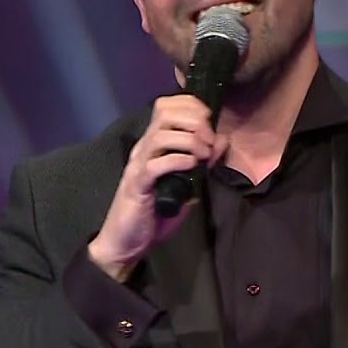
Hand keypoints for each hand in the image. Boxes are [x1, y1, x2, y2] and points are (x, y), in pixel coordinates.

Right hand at [88, 95, 229, 281]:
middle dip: (194, 121)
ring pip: (162, 136)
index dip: (191, 105)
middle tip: (209, 140)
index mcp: (153, 144)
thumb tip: (222, 141)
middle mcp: (143, 148)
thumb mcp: (187, 184)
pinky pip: (156, 164)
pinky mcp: (137, 185)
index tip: (209, 120)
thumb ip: (203, 163)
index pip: (166, 106)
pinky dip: (179, 161)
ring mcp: (138, 165)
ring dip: (190, 141)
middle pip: (165, 113)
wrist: (125, 242)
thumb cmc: (155, 214)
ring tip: (203, 155)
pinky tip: (192, 167)